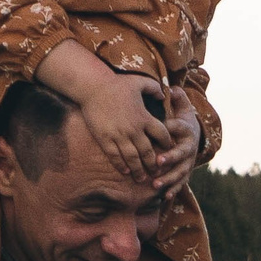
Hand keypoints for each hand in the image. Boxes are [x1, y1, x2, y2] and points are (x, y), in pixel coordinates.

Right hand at [74, 70, 174, 184]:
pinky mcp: (105, 139)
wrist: (92, 87)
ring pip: (132, 159)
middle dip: (154, 164)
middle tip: (157, 172)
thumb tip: (165, 94)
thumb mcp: (140, 82)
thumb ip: (155, 88)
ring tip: (142, 178)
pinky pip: (115, 156)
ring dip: (138, 170)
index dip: (167, 143)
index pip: (162, 135)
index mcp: (144, 117)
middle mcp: (134, 129)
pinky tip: (125, 171)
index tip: (168, 149)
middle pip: (148, 152)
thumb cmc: (116, 83)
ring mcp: (119, 136)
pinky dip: (121, 165)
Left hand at [148, 86, 202, 195]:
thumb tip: (172, 89)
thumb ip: (177, 98)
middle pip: (181, 154)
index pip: (180, 127)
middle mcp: (189, 148)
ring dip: (168, 179)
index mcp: (187, 130)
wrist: (194, 137)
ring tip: (155, 184)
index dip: (173, 126)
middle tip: (158, 161)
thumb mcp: (182, 107)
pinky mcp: (185, 173)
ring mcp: (188, 162)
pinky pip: (180, 183)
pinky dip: (173, 190)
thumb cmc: (182, 121)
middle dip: (171, 158)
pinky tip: (163, 197)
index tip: (165, 126)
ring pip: (180, 172)